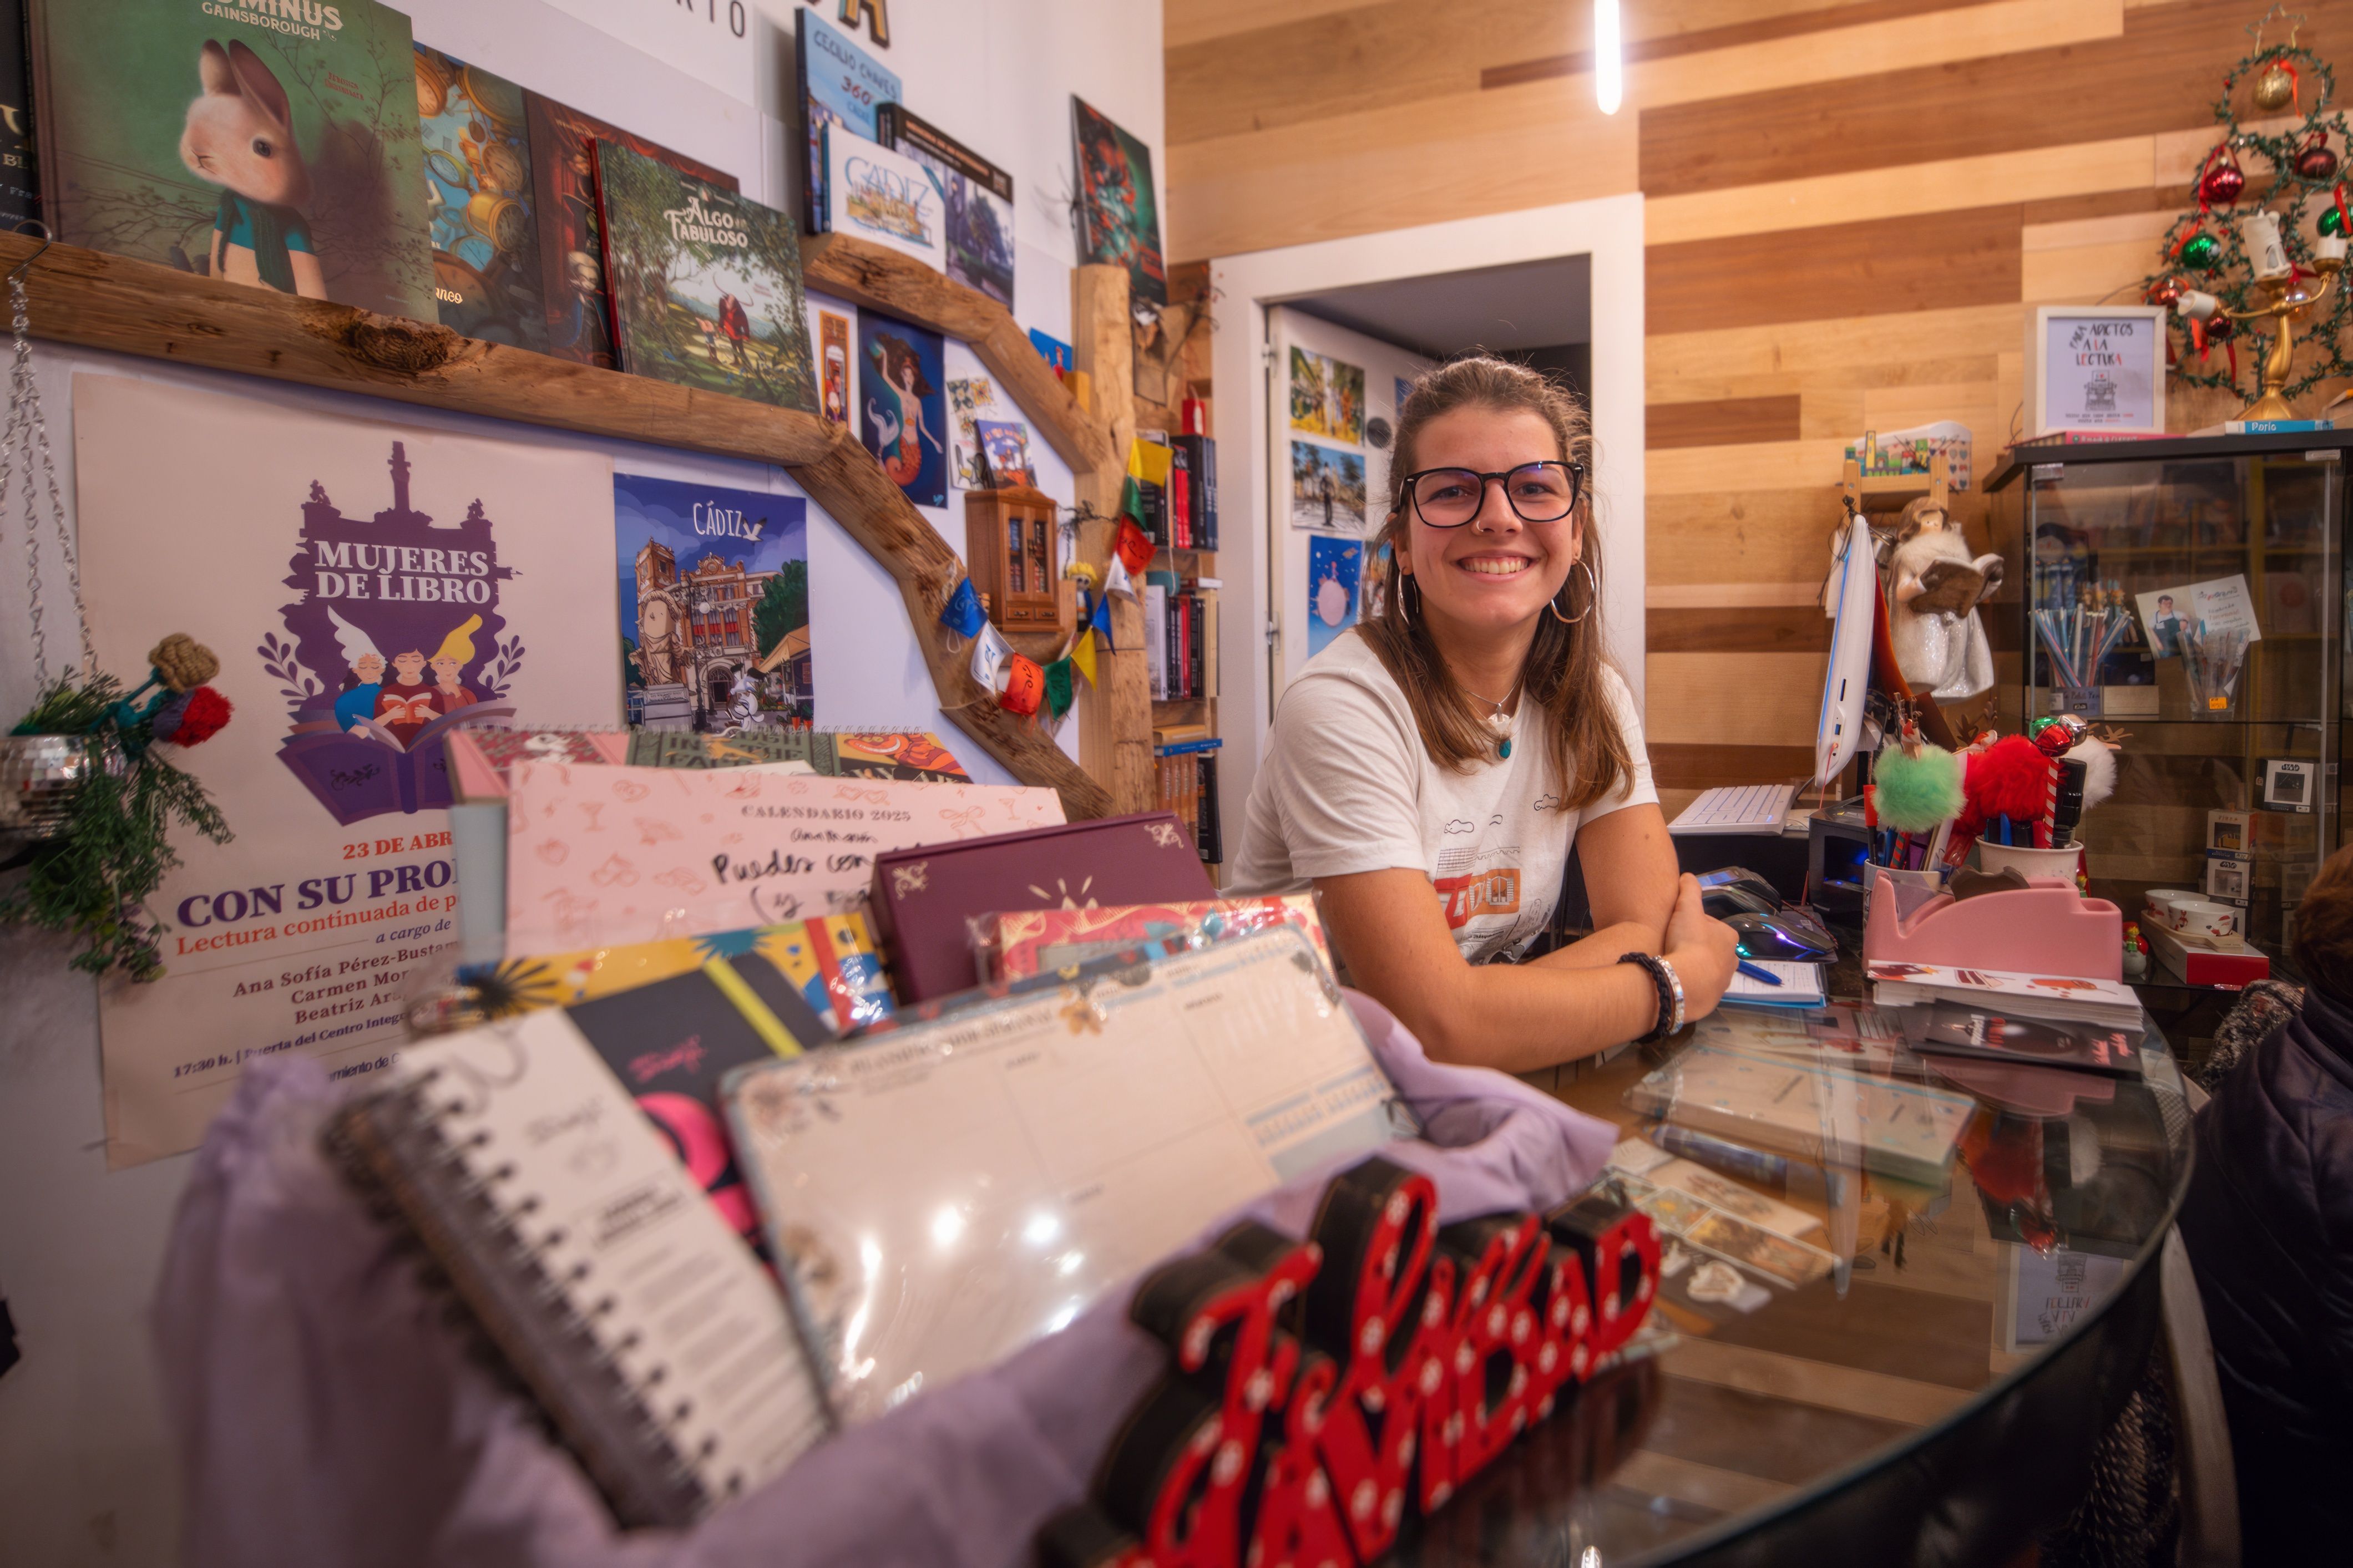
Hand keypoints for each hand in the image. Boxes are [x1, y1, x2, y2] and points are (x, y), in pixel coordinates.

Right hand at [1663, 873, 1739, 1020]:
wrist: (1686, 981)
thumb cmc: (1689, 942)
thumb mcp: (1687, 909)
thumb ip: (1689, 890)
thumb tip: (1688, 875)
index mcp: (1729, 937)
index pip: (1710, 926)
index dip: (1692, 925)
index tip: (1677, 928)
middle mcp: (1732, 960)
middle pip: (1710, 949)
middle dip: (1695, 947)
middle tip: (1674, 946)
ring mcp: (1723, 982)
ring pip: (1707, 969)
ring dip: (1694, 966)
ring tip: (1674, 965)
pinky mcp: (1712, 999)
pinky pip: (1701, 987)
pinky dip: (1691, 983)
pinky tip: (1677, 981)